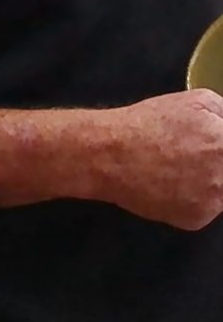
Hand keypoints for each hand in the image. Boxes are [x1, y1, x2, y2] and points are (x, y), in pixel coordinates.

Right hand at [89, 92, 222, 228]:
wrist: (110, 156)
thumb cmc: (152, 123)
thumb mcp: (199, 100)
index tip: (217, 148)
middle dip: (218, 164)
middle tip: (197, 158)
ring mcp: (214, 202)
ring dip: (214, 183)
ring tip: (185, 170)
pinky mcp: (196, 220)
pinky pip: (207, 209)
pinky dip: (196, 199)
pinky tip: (174, 186)